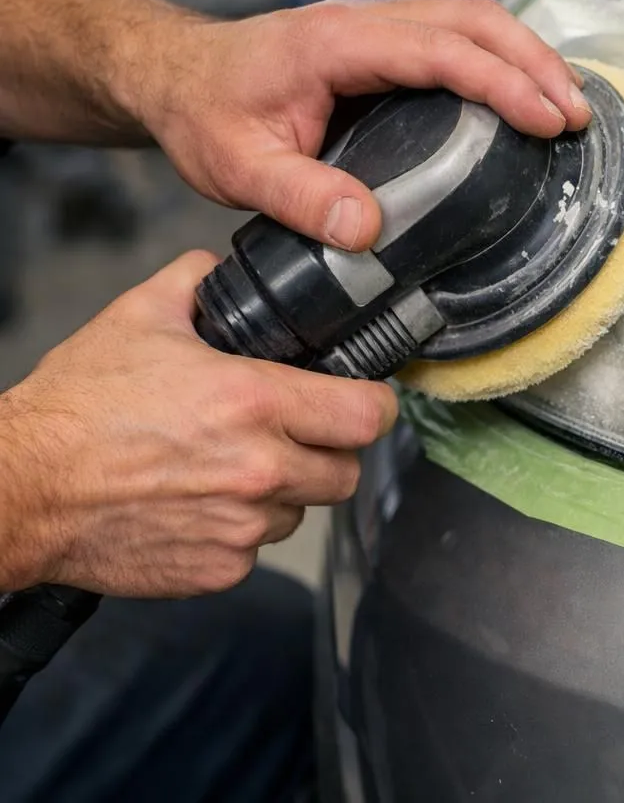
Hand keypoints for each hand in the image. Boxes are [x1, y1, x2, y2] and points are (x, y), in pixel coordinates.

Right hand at [0, 251, 396, 596]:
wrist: (20, 489)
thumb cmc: (76, 408)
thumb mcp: (140, 318)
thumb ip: (199, 282)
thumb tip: (227, 269)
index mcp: (254, 402)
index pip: (368, 414)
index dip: (372, 404)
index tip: (361, 399)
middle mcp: (259, 469)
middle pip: (347, 470)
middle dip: (331, 450)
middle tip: (297, 434)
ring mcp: (241, 526)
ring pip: (303, 510)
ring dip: (285, 491)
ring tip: (235, 466)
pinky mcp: (218, 570)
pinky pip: (259, 549)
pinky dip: (242, 529)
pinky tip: (203, 502)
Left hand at [131, 0, 590, 250]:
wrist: (174, 73)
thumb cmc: (203, 112)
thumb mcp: (236, 166)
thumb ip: (299, 197)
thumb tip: (365, 229)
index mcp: (336, 43)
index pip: (441, 51)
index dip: (501, 82)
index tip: (544, 118)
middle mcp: (365, 21)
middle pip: (475, 19)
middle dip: (535, 62)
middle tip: (577, 114)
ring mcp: (379, 24)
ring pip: (473, 19)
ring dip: (527, 55)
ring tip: (568, 105)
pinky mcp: (386, 38)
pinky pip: (458, 34)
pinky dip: (503, 57)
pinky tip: (525, 92)